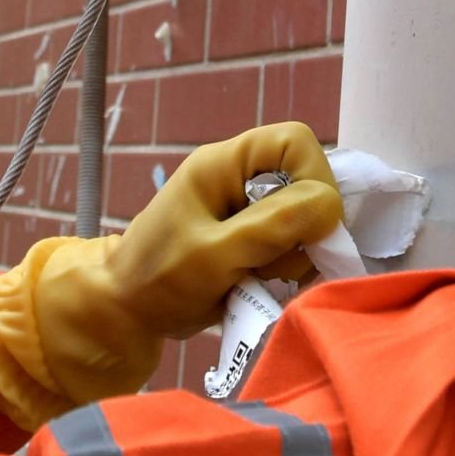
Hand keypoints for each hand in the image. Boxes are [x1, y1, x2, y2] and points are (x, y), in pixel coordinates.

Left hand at [0, 123, 343, 418]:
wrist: (124, 313)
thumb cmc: (157, 278)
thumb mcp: (213, 254)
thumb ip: (271, 226)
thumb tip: (329, 206)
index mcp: (223, 164)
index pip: (295, 142)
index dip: (315, 178)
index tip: (312, 226)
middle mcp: (239, 179)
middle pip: (306, 181)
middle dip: (305, 227)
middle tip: (279, 264)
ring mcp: (246, 210)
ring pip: (304, 218)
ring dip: (295, 253)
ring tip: (260, 279)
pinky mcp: (251, 240)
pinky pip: (291, 244)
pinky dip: (286, 268)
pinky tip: (260, 286)